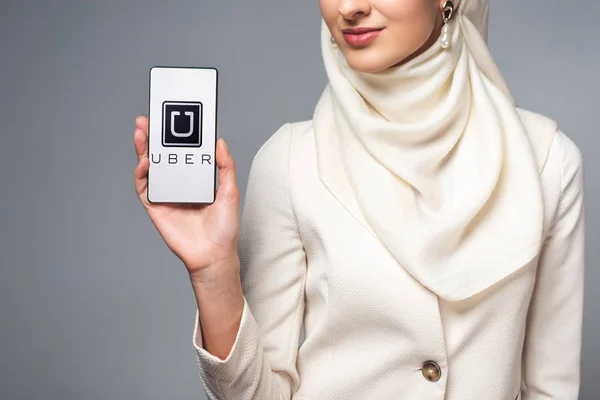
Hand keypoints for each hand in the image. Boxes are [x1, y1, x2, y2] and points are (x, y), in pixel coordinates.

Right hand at [133, 116, 239, 279]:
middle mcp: (179, 184)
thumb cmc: (224, 227)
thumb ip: (225, 167)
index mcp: (196, 179)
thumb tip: (220, 142)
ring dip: (142, 149)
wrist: (214, 254)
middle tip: (147, 119)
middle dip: (153, 137)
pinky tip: (145, 161)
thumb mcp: (230, 191)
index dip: (175, 136)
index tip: (172, 118)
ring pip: (149, 168)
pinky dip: (142, 173)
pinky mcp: (155, 207)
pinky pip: (144, 187)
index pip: (182, 152)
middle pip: (161, 156)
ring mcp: (166, 194)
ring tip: (141, 132)